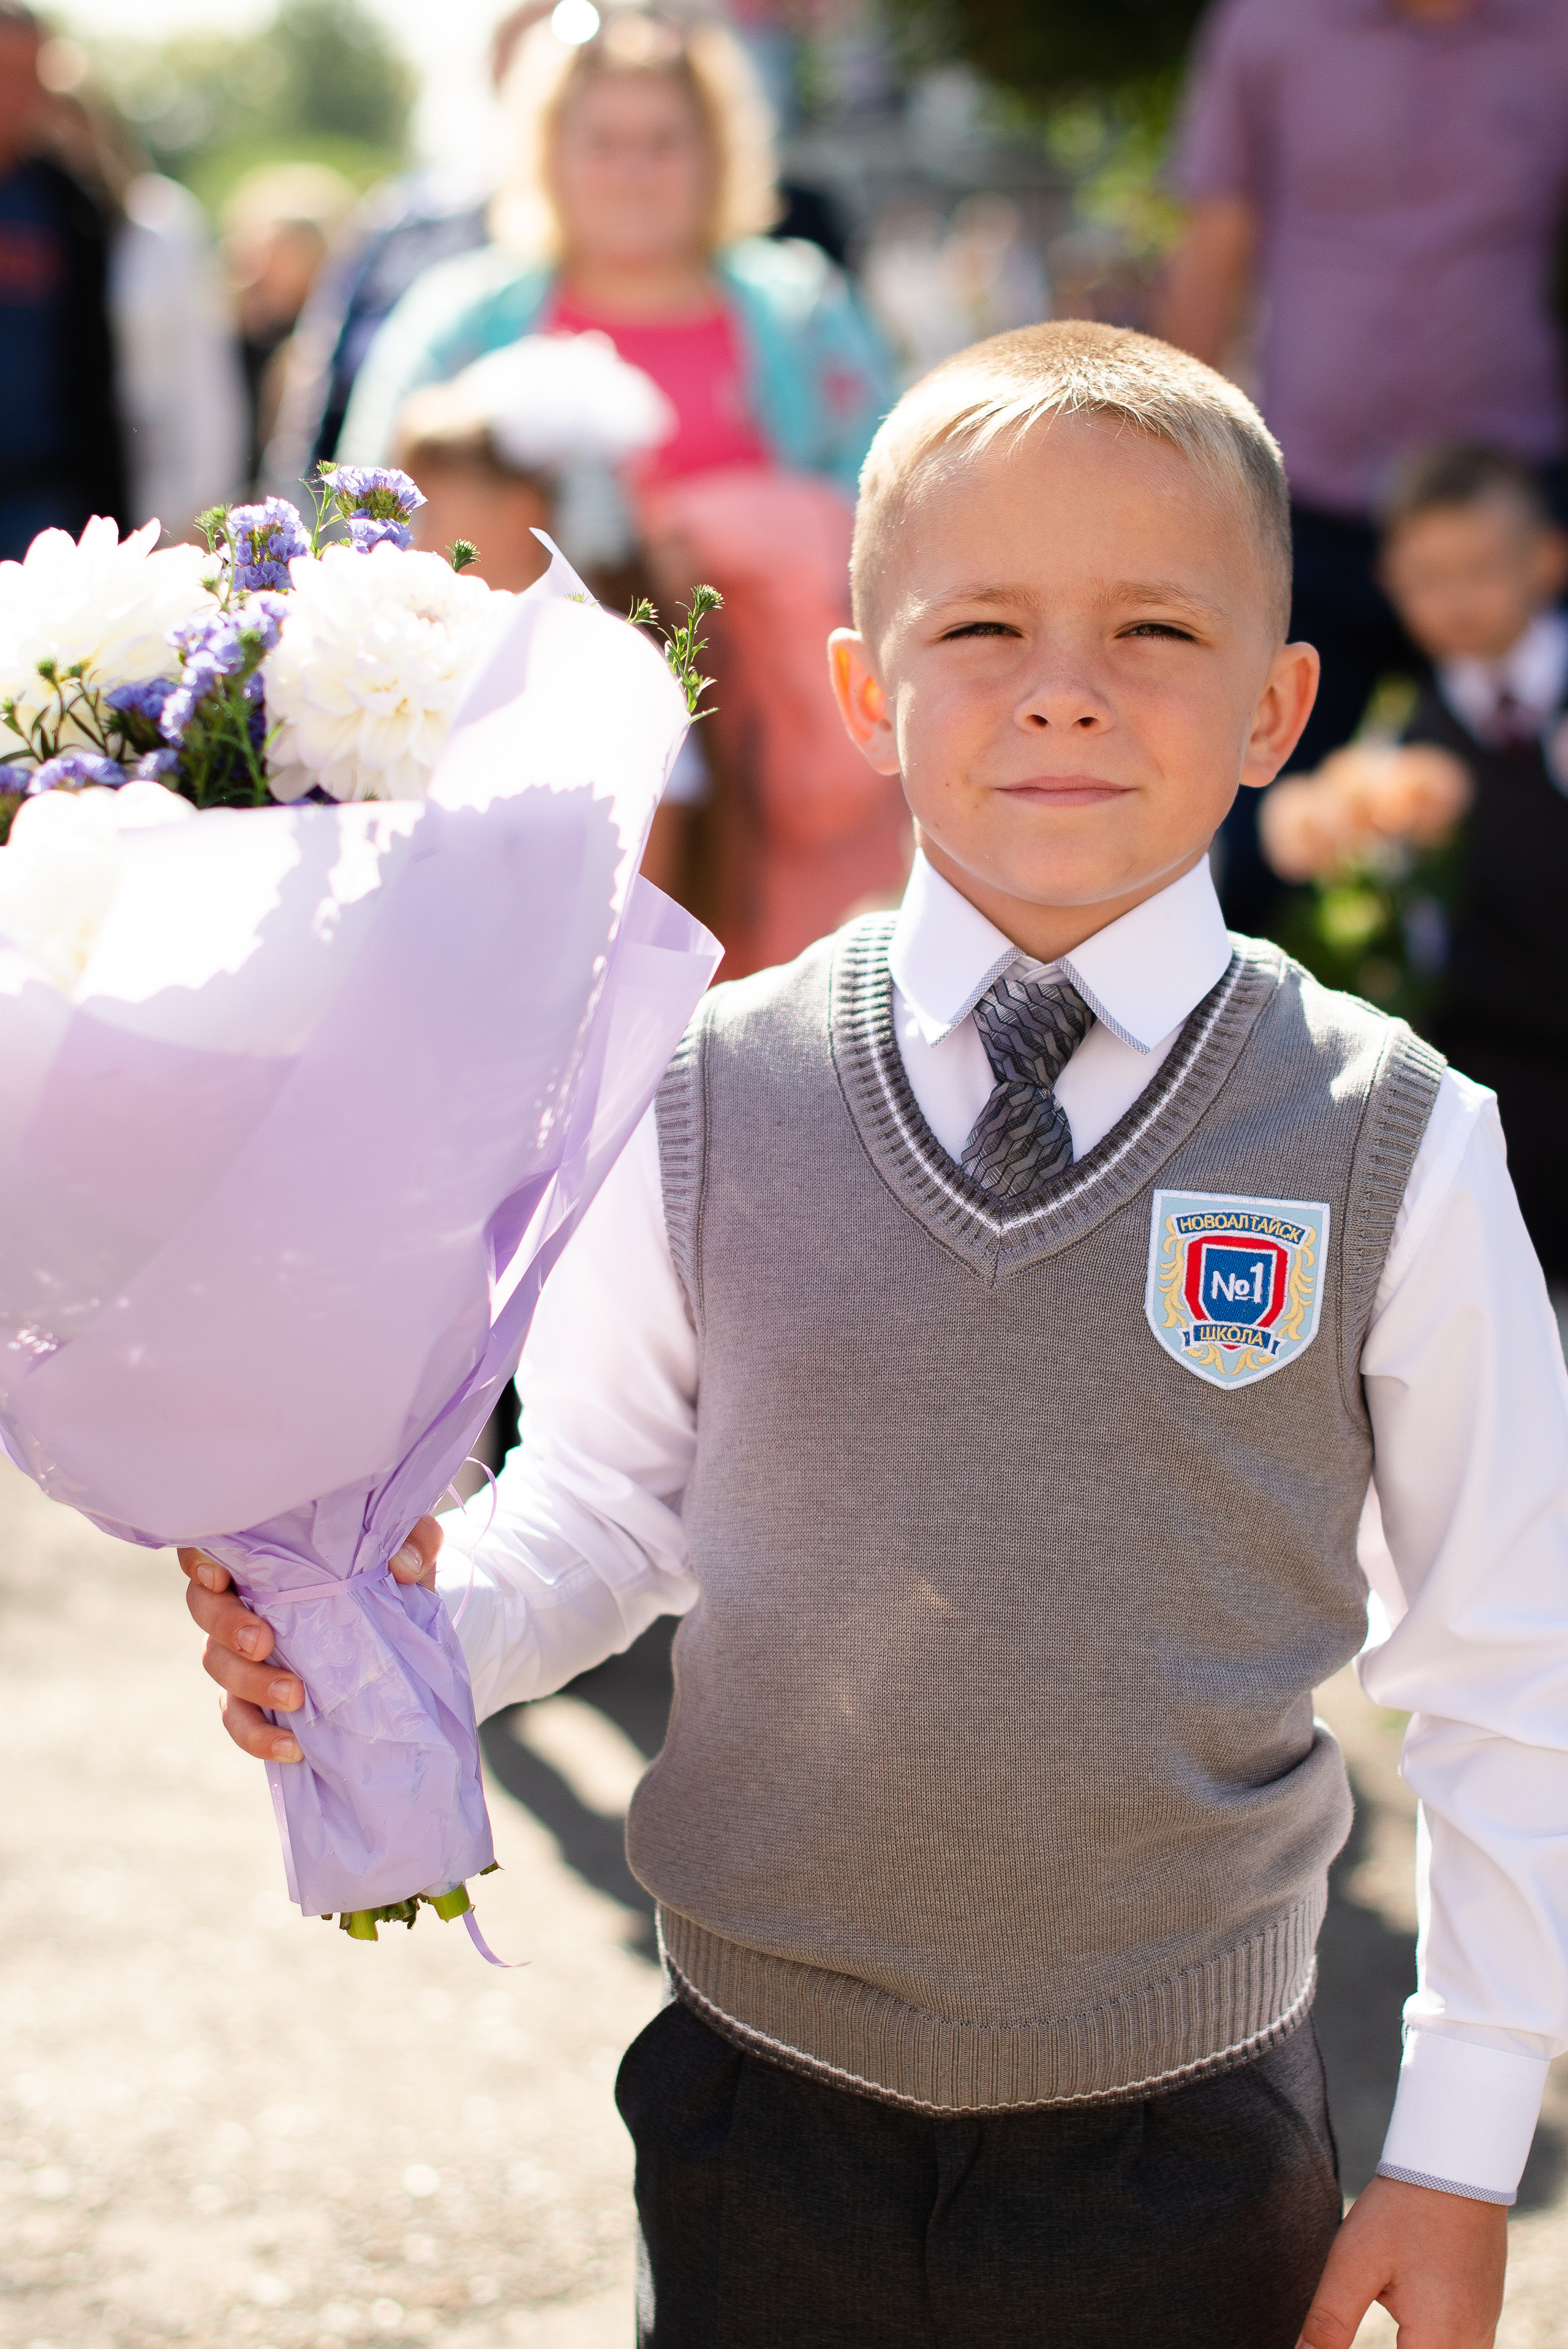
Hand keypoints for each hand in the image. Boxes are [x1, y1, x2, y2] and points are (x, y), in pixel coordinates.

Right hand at [178, 1518, 443, 1763]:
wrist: (400, 1624)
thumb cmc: (387, 1569)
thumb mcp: (410, 1548)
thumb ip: (416, 1541)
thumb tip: (405, 1564)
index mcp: (263, 1554)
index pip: (212, 1548)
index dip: (201, 1561)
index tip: (220, 1577)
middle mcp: (239, 1598)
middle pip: (204, 1608)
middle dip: (226, 1626)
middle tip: (263, 1642)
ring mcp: (240, 1650)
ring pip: (217, 1665)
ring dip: (250, 1684)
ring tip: (296, 1696)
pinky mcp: (254, 1696)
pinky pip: (240, 1719)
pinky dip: (258, 1735)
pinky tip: (292, 1745)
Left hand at [1299, 2174, 1506, 2347]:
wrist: (1457, 2165)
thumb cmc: (1402, 2210)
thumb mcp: (1354, 2262)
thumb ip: (1329, 2321)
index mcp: (1439, 2341)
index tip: (1331, 2342)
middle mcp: (1470, 2345)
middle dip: (1391, 2348)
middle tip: (1351, 2323)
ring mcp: (1482, 2330)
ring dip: (1407, 2346)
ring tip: (1386, 2307)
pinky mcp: (1484, 2314)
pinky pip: (1458, 2347)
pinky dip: (1428, 2343)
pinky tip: (1404, 2327)